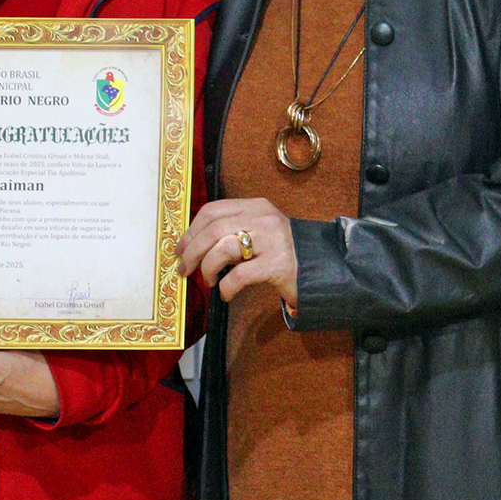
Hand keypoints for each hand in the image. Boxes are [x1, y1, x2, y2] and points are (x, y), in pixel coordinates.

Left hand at [176, 197, 298, 310]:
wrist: (320, 269)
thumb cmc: (280, 252)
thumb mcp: (258, 231)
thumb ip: (231, 231)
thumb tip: (192, 245)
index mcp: (256, 206)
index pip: (213, 210)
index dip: (191, 231)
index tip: (180, 249)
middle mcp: (264, 219)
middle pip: (213, 229)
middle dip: (192, 251)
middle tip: (185, 269)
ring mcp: (273, 241)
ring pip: (223, 249)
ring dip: (208, 268)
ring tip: (210, 281)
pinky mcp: (278, 265)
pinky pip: (240, 275)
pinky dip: (226, 287)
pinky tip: (226, 293)